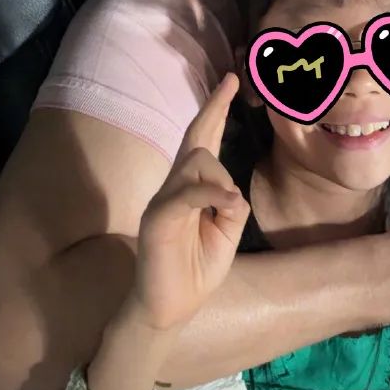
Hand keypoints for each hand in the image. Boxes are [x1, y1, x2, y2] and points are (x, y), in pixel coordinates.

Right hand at [131, 73, 250, 332]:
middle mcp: (175, 187)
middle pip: (196, 138)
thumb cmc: (197, 271)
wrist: (169, 309)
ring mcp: (164, 200)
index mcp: (193, 190)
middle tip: (231, 80)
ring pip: (199, 162)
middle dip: (214, 108)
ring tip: (226, 213)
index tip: (231, 83)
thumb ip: (231, 208)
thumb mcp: (226, 236)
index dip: (216, 112)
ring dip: (222, 180)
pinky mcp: (158, 218)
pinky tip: (227, 206)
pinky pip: (187, 193)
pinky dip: (211, 195)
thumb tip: (232, 190)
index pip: (204, 142)